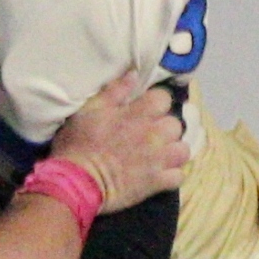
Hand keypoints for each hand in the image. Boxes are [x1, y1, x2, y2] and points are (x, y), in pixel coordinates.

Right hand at [52, 70, 188, 212]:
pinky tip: (159, 175)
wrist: (76, 183)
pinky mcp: (157, 182)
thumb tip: (134, 74)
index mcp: (139, 114)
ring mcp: (159, 160)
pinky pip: (178, 176)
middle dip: (164, 128)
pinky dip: (171, 176)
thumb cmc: (78, 145)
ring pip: (183, 150)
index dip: (154, 103)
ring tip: (159, 155)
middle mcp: (154, 135)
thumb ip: (114, 91)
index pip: (163, 98)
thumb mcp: (89, 111)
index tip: (144, 111)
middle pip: (176, 124)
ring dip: (172, 151)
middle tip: (149, 135)